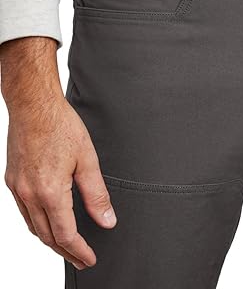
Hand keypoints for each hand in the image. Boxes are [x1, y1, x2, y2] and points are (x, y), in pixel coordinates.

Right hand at [1, 37, 115, 269]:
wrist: (34, 106)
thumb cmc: (61, 127)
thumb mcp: (87, 160)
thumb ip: (97, 194)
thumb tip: (107, 219)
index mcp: (50, 192)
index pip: (66, 234)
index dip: (79, 251)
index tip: (90, 259)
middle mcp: (29, 194)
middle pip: (47, 236)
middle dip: (66, 251)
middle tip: (81, 259)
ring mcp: (17, 189)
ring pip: (34, 227)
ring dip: (51, 241)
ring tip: (67, 247)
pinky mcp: (12, 180)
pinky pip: (24, 213)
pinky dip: (38, 224)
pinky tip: (47, 223)